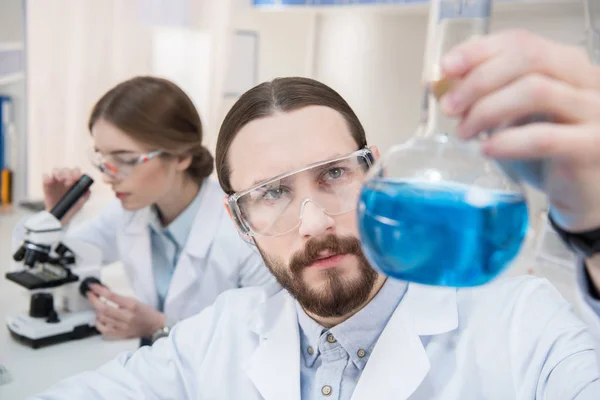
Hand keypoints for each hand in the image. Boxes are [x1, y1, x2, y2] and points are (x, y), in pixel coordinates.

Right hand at [43, 167, 89, 224]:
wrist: (59, 215)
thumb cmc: (72, 206)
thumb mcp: (80, 203)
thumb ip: (85, 196)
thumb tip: (88, 191)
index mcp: (75, 180)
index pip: (76, 171)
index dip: (76, 173)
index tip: (76, 178)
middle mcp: (65, 177)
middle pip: (66, 170)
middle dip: (67, 174)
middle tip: (68, 182)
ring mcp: (55, 180)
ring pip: (56, 170)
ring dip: (58, 173)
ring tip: (60, 179)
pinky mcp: (46, 184)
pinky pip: (45, 177)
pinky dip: (46, 177)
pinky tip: (49, 181)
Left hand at [87, 284, 164, 338]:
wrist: (154, 327)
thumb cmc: (147, 312)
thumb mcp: (136, 301)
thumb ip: (121, 299)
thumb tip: (105, 294)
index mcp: (132, 305)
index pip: (112, 296)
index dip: (99, 291)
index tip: (93, 286)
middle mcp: (126, 316)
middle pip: (103, 308)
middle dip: (94, 300)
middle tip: (90, 294)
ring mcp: (121, 327)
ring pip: (102, 318)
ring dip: (96, 310)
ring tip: (97, 305)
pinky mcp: (119, 334)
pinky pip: (103, 329)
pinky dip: (98, 323)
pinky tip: (99, 318)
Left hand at [438, 29, 599, 232]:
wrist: (581, 193)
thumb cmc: (546, 152)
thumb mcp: (513, 117)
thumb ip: (486, 96)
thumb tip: (444, 83)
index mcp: (565, 65)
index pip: (521, 41)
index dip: (479, 51)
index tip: (446, 68)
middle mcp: (586, 79)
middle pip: (528, 58)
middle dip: (479, 80)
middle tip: (450, 107)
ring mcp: (594, 111)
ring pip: (536, 91)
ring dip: (488, 110)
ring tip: (465, 132)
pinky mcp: (592, 145)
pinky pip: (544, 137)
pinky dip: (508, 141)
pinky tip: (487, 149)